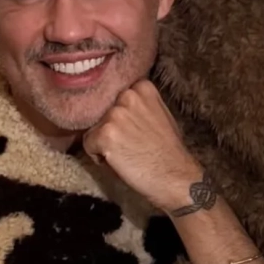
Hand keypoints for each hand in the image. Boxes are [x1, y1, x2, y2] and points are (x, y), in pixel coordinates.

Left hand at [83, 81, 202, 211]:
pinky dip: (97, 156)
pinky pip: (88, 144)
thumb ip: (139, 105)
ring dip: (103, 142)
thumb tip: (117, 106)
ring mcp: (115, 114)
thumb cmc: (168, 150)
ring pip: (93, 128)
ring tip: (125, 154)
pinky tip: (118, 162)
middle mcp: (127, 95)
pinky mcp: (105, 134)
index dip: (120, 116)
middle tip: (128, 144)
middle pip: (101, 111)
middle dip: (109, 127)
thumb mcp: (160, 114)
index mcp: (142, 87)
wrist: (175, 176)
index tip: (130, 129)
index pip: (114, 96)